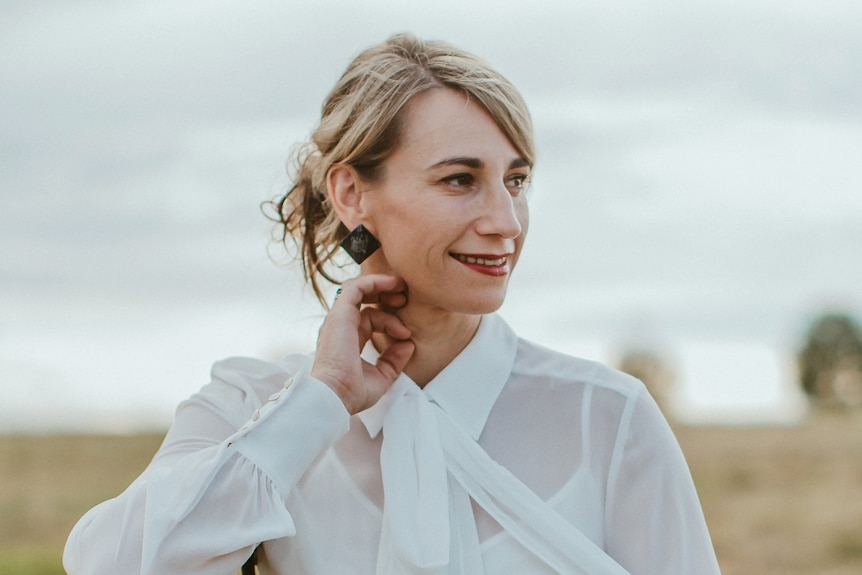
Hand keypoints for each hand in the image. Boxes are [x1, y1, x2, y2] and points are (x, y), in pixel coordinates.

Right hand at [311, 275, 414, 413]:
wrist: (336, 395)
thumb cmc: (353, 392)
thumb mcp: (381, 376)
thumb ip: (393, 361)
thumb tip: (408, 345)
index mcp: (348, 341)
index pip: (369, 320)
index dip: (391, 323)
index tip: (406, 335)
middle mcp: (341, 327)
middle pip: (363, 301)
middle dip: (385, 296)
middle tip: (405, 298)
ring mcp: (339, 319)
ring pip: (359, 290)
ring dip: (381, 286)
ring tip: (401, 287)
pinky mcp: (340, 313)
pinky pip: (356, 287)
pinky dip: (374, 281)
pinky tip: (392, 283)